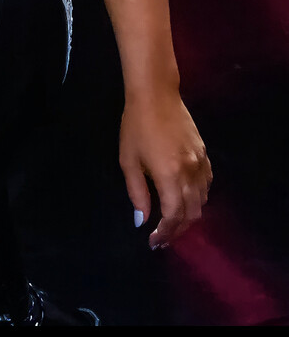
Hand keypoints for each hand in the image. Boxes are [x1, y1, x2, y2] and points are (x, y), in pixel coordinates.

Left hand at [120, 92, 212, 249]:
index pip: (173, 215)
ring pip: (202, 201)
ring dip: (189, 216)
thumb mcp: (129, 161)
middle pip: (191, 213)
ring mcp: (201, 163)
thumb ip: (137, 193)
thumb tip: (141, 221)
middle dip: (177, 230)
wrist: (156, 95)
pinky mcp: (205, 153)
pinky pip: (207, 184)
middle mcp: (190, 172)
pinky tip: (187, 200)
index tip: (154, 242)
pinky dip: (199, 198)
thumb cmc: (136, 126)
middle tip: (163, 238)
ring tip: (173, 223)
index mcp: (169, 175)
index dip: (165, 233)